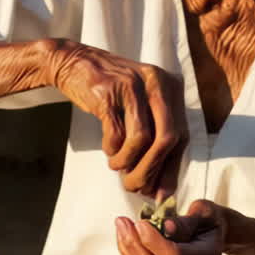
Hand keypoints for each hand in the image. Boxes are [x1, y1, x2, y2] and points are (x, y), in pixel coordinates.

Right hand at [50, 41, 187, 196]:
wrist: (73, 62)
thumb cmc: (111, 93)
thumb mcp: (140, 110)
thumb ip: (154, 144)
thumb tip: (161, 192)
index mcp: (171, 88)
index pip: (181, 137)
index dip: (170, 169)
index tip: (157, 193)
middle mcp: (158, 83)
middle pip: (167, 139)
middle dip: (150, 171)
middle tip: (133, 187)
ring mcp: (133, 85)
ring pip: (142, 139)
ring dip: (128, 162)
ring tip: (116, 167)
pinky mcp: (108, 92)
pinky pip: (116, 133)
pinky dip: (112, 149)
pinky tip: (109, 151)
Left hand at [115, 199, 226, 254]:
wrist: (214, 231)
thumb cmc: (208, 218)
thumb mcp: (203, 211)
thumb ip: (186, 221)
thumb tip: (166, 227)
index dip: (153, 242)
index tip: (140, 223)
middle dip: (135, 246)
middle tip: (123, 222)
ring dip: (129, 251)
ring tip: (121, 226)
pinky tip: (125, 237)